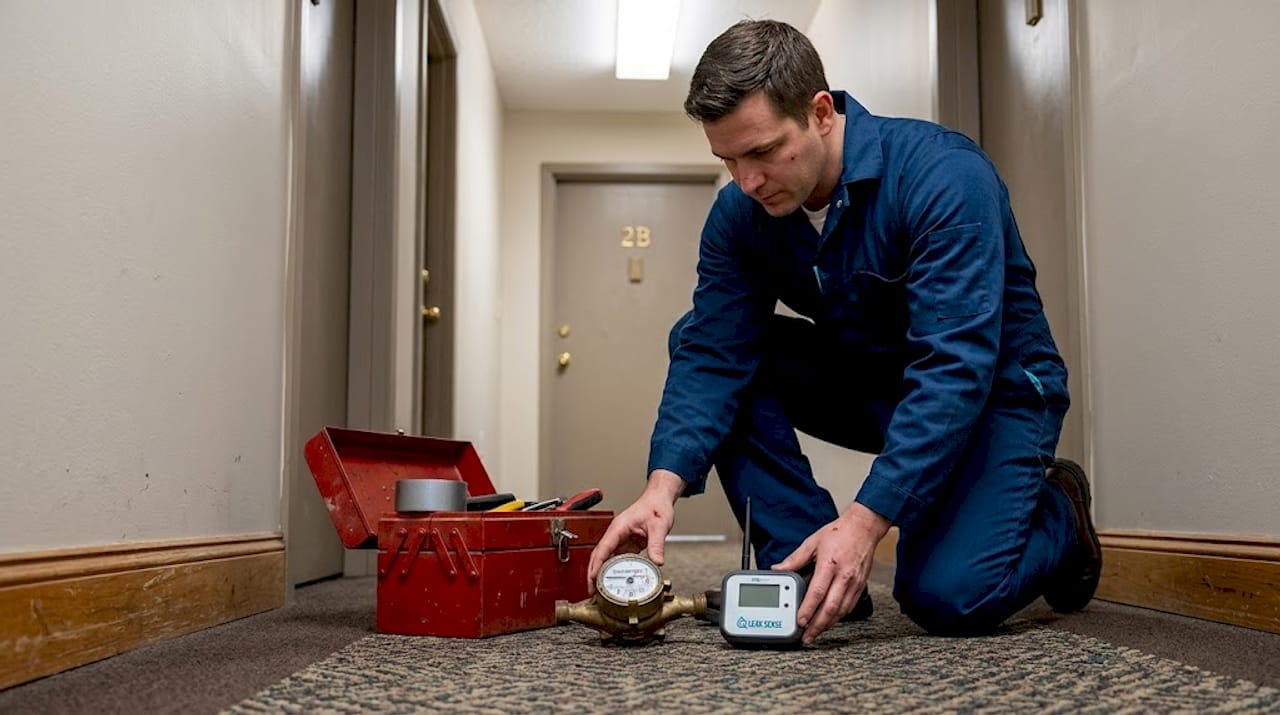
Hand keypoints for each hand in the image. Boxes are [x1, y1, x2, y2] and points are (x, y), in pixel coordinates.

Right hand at [586, 470, 684, 592]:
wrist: (659, 499)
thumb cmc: (656, 506)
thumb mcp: (659, 526)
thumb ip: (657, 544)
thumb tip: (657, 561)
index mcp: (619, 528)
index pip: (602, 549)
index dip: (596, 565)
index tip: (592, 579)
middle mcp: (616, 534)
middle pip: (599, 556)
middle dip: (592, 574)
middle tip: (592, 591)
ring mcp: (620, 539)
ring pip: (606, 559)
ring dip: (601, 574)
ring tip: (600, 591)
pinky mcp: (626, 543)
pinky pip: (616, 559)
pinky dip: (613, 570)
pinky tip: (614, 581)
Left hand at [773, 502, 889, 644]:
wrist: (863, 528)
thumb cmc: (839, 533)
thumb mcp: (812, 542)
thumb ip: (795, 559)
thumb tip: (778, 568)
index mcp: (829, 564)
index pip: (817, 593)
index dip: (808, 610)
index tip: (800, 621)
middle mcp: (844, 576)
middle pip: (830, 608)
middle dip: (817, 626)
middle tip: (807, 637)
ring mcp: (854, 583)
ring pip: (841, 611)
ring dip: (828, 624)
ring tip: (816, 633)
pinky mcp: (860, 586)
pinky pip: (849, 606)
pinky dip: (839, 617)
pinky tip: (830, 621)